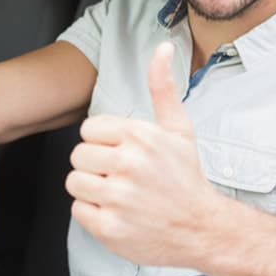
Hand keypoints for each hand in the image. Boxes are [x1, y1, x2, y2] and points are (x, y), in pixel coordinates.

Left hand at [65, 41, 223, 267]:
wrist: (201, 228)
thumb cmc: (186, 177)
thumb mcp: (178, 128)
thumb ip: (162, 87)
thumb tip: (161, 48)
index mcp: (140, 136)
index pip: (88, 130)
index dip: (103, 142)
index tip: (122, 154)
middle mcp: (128, 164)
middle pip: (78, 156)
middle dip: (96, 166)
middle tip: (122, 176)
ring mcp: (118, 198)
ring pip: (74, 182)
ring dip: (91, 189)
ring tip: (118, 194)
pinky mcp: (109, 227)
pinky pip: (78, 210)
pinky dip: (94, 214)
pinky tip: (118, 213)